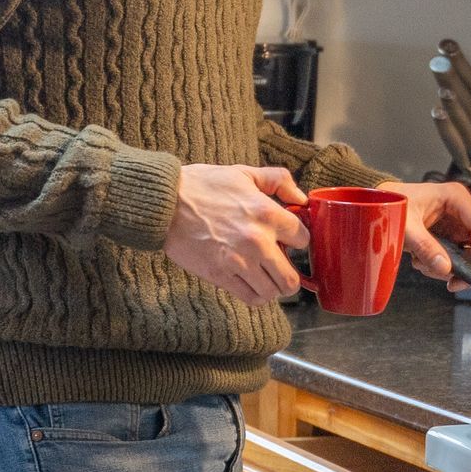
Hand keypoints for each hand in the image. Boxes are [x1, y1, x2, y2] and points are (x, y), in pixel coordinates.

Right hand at [165, 163, 309, 302]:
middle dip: (289, 273)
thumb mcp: (244, 173)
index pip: (304, 240)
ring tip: (264, 275)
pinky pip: (251, 298)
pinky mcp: (220, 275)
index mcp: (266, 213)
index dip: (297, 240)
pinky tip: (250, 282)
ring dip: (272, 286)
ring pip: (273, 292)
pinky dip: (255, 295)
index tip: (288, 240)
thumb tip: (301, 198)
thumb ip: (278, 180)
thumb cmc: (203, 185)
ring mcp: (239, 262)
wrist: (166, 203)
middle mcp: (257, 241)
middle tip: (280, 265)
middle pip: (292, 278)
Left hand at [378, 180, 470, 283]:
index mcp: (455, 198)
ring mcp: (456, 225)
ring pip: (470, 254)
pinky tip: (422, 263)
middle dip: (470, 266)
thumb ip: (424, 246)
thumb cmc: (392, 204)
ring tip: (424, 265)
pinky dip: (443, 267)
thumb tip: (444, 267)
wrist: (379, 204)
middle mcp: (461, 211)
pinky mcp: (450, 237)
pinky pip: (457, 258)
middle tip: (456, 283)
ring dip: (452, 268)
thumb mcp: (406, 225)